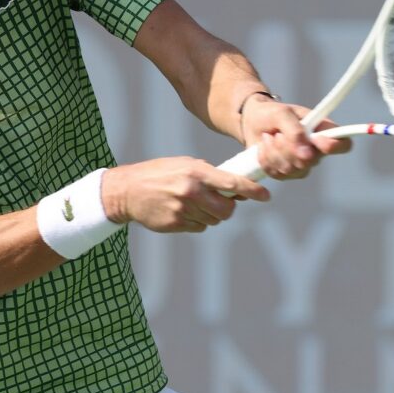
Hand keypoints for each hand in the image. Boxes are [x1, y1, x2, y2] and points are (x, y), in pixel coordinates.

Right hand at [102, 157, 270, 232]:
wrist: (128, 190)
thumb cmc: (159, 174)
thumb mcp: (184, 164)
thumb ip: (209, 174)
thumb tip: (236, 186)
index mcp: (196, 172)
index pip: (232, 182)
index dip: (252, 190)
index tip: (266, 196)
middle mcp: (191, 192)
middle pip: (227, 210)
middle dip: (228, 208)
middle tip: (222, 203)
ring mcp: (183, 210)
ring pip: (213, 220)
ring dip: (210, 214)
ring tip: (193, 203)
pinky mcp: (176, 224)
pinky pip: (199, 227)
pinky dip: (196, 222)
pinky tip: (182, 211)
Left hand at [240, 97, 352, 179]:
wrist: (253, 122)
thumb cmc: (272, 114)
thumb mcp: (282, 113)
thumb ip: (295, 130)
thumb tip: (306, 154)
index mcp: (323, 131)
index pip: (343, 145)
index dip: (333, 146)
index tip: (315, 138)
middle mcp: (316, 151)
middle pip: (311, 161)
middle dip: (288, 147)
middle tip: (278, 132)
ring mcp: (302, 165)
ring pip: (291, 169)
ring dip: (274, 151)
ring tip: (269, 137)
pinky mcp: (286, 174)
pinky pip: (277, 174)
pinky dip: (266, 159)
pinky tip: (264, 148)